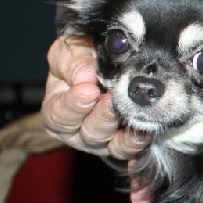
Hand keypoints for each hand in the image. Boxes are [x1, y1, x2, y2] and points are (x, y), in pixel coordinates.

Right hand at [41, 36, 150, 159]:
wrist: (108, 61)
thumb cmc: (81, 58)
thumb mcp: (69, 53)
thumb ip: (72, 63)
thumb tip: (85, 77)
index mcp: (57, 110)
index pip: (58, 115)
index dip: (72, 105)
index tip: (88, 90)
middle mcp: (77, 131)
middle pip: (88, 132)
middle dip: (101, 116)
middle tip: (110, 100)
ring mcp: (103, 141)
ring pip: (110, 144)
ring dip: (121, 128)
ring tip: (130, 111)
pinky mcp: (124, 144)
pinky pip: (130, 149)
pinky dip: (137, 142)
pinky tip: (146, 130)